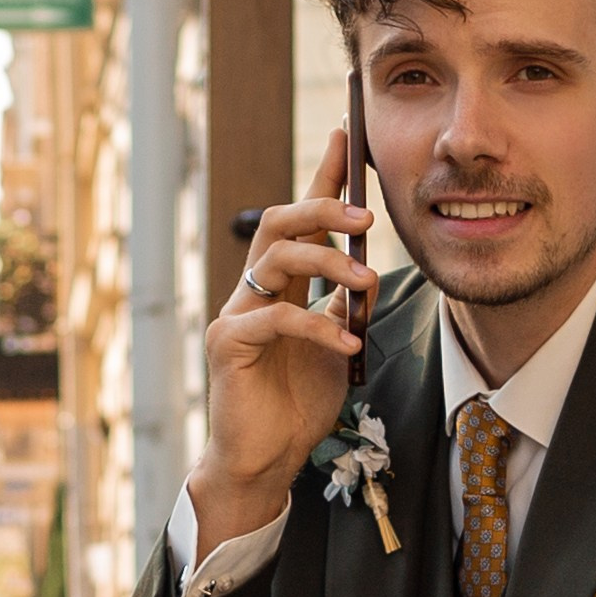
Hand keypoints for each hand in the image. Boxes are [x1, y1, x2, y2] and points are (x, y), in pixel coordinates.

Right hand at [189, 124, 374, 555]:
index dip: (324, 177)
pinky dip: (317, 326)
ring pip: (275, 258)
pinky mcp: (228, 346)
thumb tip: (367, 272)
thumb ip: (345, 308)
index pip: (301, 219)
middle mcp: (251, 291)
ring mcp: (235, 315)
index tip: (349, 136)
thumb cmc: (297, 406)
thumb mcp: (335, 346)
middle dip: (323, 207)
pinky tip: (348, 343)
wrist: (265, 460)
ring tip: (365, 281)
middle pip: (278, 223)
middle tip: (367, 215)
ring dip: (326, 261)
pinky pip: (275, 319)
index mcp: (278, 285)